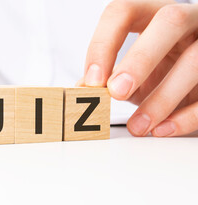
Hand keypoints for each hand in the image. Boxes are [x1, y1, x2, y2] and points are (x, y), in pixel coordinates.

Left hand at [78, 0, 197, 136]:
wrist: (193, 82)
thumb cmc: (160, 68)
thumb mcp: (132, 69)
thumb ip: (108, 76)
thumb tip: (81, 90)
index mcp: (153, 15)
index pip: (123, 12)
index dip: (103, 43)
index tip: (92, 80)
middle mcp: (186, 21)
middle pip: (168, 22)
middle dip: (140, 59)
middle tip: (117, 92)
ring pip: (194, 60)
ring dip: (162, 98)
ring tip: (138, 126)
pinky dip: (185, 116)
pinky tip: (162, 129)